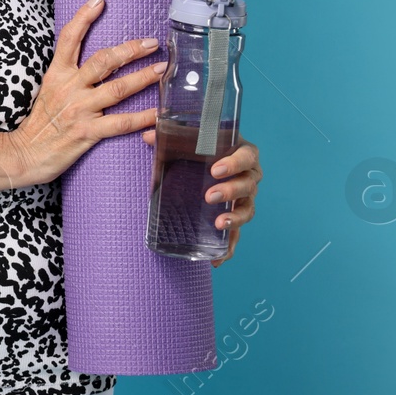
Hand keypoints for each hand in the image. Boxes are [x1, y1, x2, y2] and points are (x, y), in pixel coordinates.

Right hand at [8, 0, 164, 187]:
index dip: (84, 17)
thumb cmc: (39, 124)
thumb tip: (95, 64)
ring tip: (162, 68)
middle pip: (103, 60)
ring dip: (143, 77)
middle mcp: (69, 88)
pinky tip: (159, 113)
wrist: (24, 153)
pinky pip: (121, 123)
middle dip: (130, 49)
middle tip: (151, 42)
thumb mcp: (48, 90)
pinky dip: (143, 118)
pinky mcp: (88, 132)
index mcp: (56, 75)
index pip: (69, 38)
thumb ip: (68, 76)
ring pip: (117, 88)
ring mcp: (79, 109)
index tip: (99, 0)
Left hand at [143, 130, 261, 266]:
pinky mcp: (236, 217)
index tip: (216, 169)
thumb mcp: (189, 141)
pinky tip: (217, 259)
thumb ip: (171, 136)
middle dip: (230, 191)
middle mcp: (249, 176)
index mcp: (243, 153)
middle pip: (248, 184)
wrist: (209, 164)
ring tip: (219, 224)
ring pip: (247, 209)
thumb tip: (146, 135)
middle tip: (209, 196)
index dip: (234, 163)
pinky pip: (237, 234)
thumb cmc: (202, 149)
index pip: (247, 156)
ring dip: (235, 219)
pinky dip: (228, 247)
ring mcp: (245, 198)